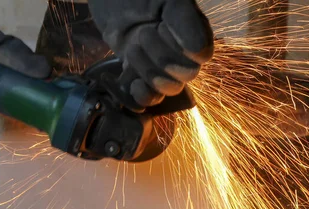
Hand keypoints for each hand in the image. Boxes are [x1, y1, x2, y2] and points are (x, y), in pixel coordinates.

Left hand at [88, 0, 213, 106]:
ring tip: (133, 49)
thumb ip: (186, 21)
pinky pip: (150, 99)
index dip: (182, 48)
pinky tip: (132, 82)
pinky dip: (141, 95)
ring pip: (169, 88)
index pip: (201, 55)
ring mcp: (163, 67)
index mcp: (194, 31)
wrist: (107, 0)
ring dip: (149, 73)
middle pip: (186, 75)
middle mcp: (183, 52)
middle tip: (143, 34)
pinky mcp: (142, 77)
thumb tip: (199, 54)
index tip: (162, 26)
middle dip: (162, 58)